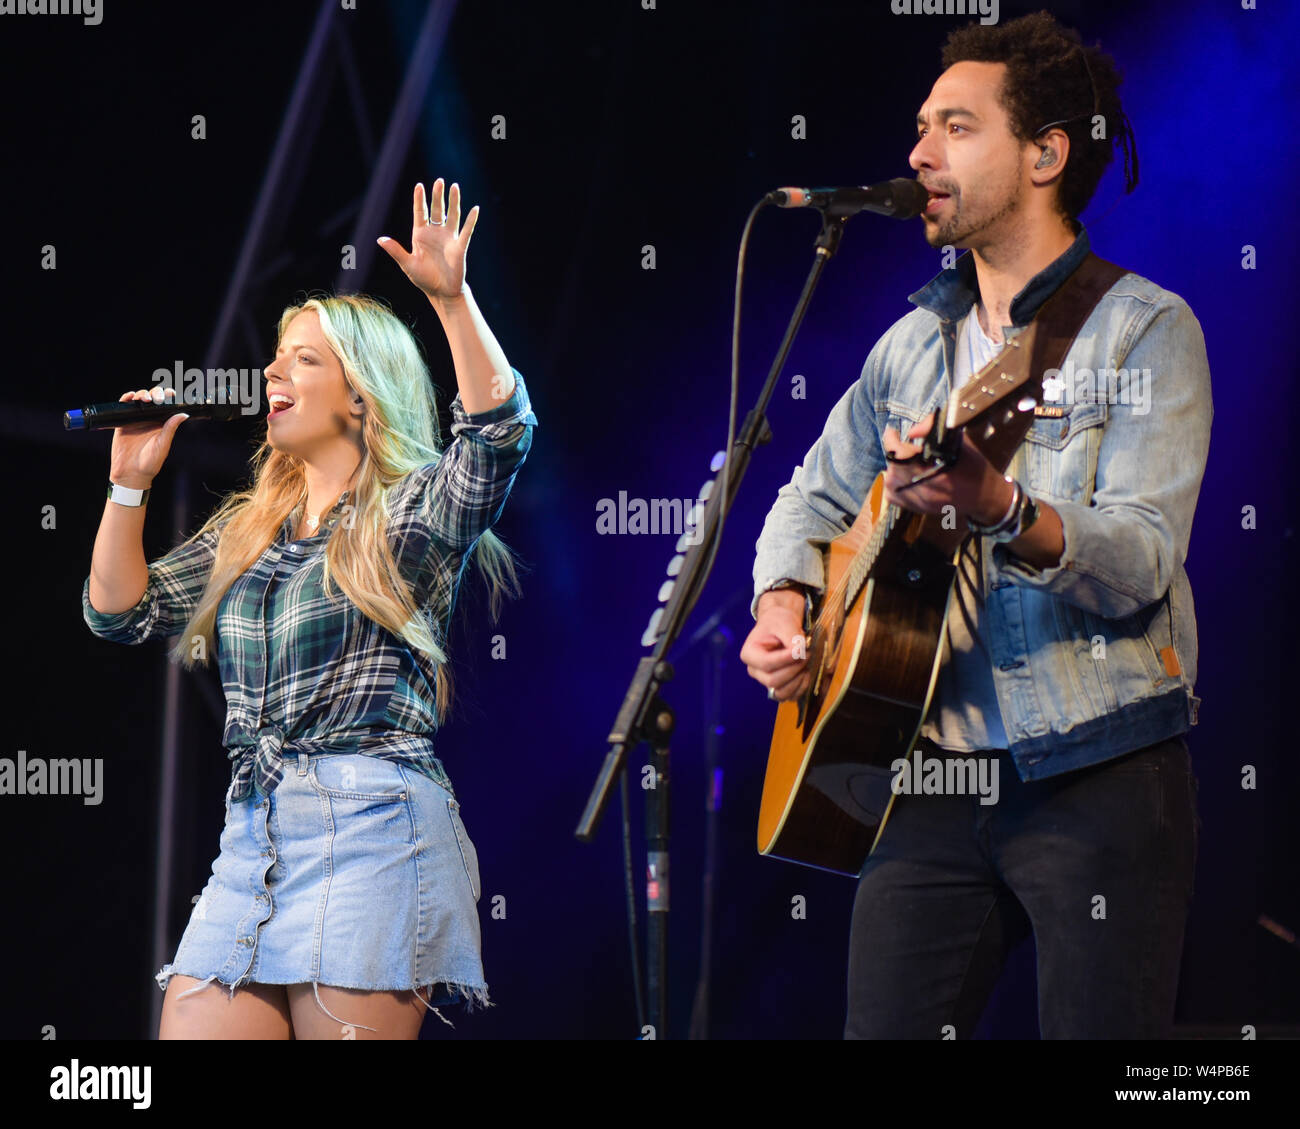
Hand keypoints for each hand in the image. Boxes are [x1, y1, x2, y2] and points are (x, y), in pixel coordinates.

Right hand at [109, 387, 187, 489]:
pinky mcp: (123, 422)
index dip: (169, 397)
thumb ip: (170, 428)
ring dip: (142, 394)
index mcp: (162, 423)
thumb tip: (183, 414)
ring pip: (139, 400)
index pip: (167, 405)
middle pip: (153, 399)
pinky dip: (126, 398)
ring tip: (144, 398)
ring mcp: (136, 419)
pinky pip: (124, 407)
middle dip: (155, 393)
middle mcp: (150, 419)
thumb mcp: (162, 445)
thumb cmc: (151, 462)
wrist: (131, 473)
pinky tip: (130, 397)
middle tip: (156, 398)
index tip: (171, 394)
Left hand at [376, 178, 478, 301]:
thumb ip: (395, 250)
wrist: (441, 292)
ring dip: (453, 201)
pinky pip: (466, 231)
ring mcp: (448, 238)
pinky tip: (475, 209)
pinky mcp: (460, 246)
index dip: (419, 199)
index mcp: (420, 235)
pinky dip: (471, 220)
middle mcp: (435, 233)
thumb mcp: (407, 264)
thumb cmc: (424, 279)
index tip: (419, 185)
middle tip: (439, 181)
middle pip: (436, 210)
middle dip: (438, 196)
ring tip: (454, 187)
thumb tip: (379, 239)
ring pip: (452, 215)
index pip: (420, 212)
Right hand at [740, 591, 810, 701]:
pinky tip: (806, 673)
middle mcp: (754, 670)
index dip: (785, 659)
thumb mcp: (785, 624)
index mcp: (749, 654)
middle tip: (806, 654)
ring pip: (781, 693)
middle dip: (793, 669)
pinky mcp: (778, 686)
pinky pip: (789, 696)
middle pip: (773, 681)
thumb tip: (799, 653)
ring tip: (805, 664)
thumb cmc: (779, 623)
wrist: (782, 627)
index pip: (766, 663)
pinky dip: (801, 688)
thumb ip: (792, 639)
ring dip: (798, 681)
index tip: (800, 649)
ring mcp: (765, 681)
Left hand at [881, 411, 1012, 524]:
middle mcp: (929, 488)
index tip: (893, 432)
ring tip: (902, 459)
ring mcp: (923, 501)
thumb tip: (913, 431)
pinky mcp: (920, 509)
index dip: (892, 440)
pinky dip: (893, 484)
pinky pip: (893, 497)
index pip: (902, 454)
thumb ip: (935, 429)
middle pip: (895, 468)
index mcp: (940, 470)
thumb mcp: (961, 442)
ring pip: (891, 482)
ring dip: (893, 467)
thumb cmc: (975, 467)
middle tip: (898, 443)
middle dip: (894, 452)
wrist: (986, 496)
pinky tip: (902, 475)